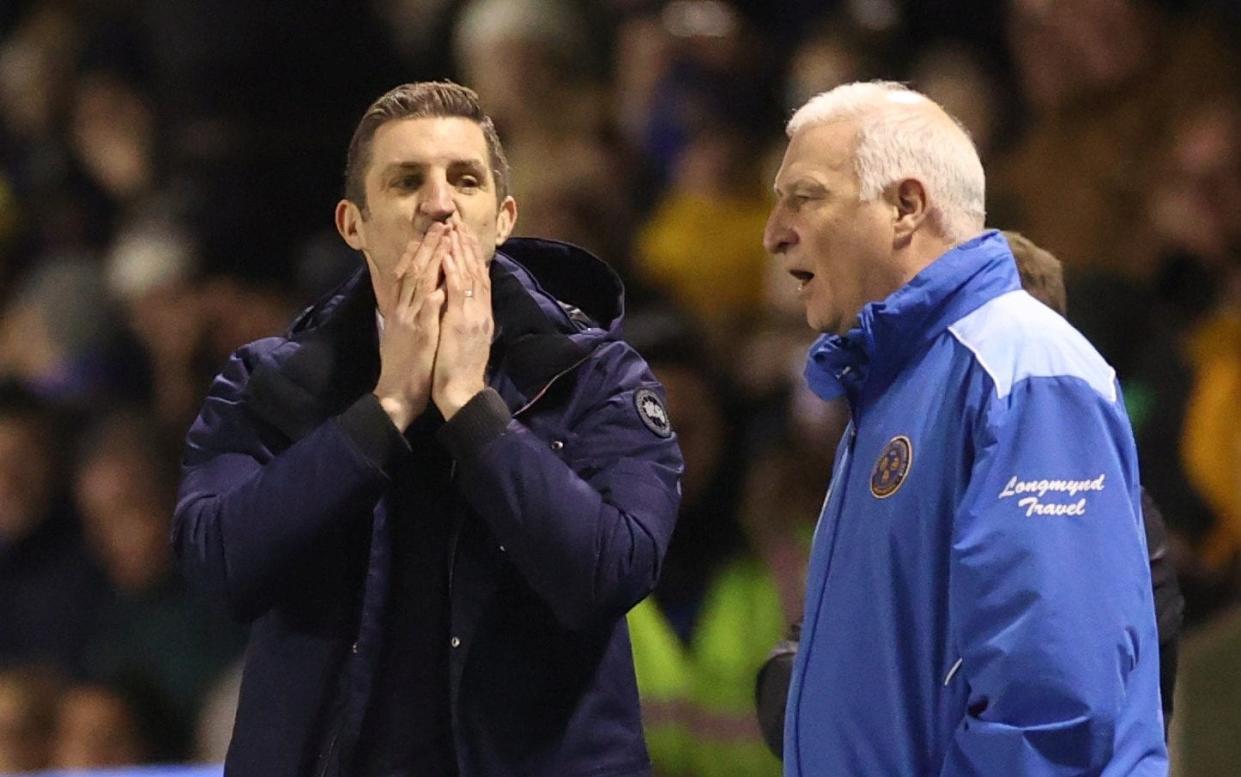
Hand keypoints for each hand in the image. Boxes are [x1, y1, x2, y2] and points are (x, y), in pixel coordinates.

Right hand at [371, 223, 447, 429]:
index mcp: (400, 310)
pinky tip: (443, 279)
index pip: (407, 272)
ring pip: (418, 282)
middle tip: (440, 224)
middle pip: (413, 270)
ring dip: (431, 258)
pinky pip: (426, 310)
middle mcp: (402, 310)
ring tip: (443, 237)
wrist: (396, 393)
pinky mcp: (419, 335)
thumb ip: (411, 312)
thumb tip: (424, 294)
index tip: (428, 231)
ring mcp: (409, 320)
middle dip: (427, 245)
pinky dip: (434, 293)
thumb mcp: (404, 333)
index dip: (418, 250)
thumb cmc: (405, 366)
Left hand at [432, 220, 492, 419]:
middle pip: (476, 271)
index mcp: (479, 315)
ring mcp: (473, 316)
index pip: (477, 278)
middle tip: (459, 221)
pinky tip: (449, 256)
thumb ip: (465, 319)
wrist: (462, 393)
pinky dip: (454, 273)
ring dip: (461, 251)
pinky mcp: (462, 323)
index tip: (462, 235)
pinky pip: (459, 293)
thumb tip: (462, 304)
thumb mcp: (464, 340)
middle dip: (467, 246)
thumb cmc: (458, 371)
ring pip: (469, 276)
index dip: (470, 255)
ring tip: (454, 229)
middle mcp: (480, 311)